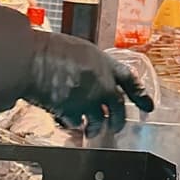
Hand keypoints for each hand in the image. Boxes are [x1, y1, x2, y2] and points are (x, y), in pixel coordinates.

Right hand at [26, 34, 154, 137]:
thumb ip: (89, 65)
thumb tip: (91, 76)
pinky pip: (77, 123)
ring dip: (97, 128)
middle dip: (119, 120)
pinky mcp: (71, 112)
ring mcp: (87, 99)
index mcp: (104, 63)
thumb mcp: (77, 49)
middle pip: (118, 108)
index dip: (140, 94)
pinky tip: (70, 122)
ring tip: (93, 131)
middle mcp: (101, 83)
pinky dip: (74, 124)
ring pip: (100, 121)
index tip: (148, 106)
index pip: (130, 81)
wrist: (30, 59)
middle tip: (117, 127)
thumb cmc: (48, 48)